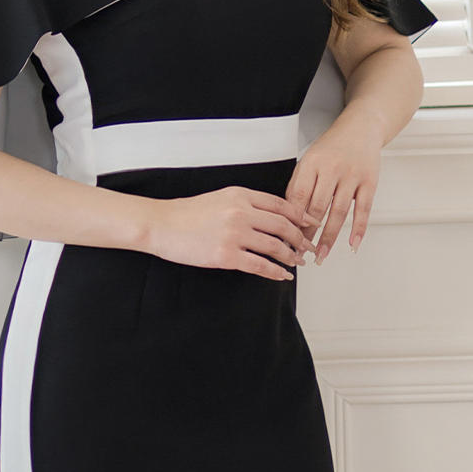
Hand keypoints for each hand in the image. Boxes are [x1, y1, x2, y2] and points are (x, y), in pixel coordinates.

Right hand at [148, 186, 316, 280]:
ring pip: (275, 247)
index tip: (310, 224)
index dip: (299, 216)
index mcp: (241, 195)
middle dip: (301, 239)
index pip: (280, 204)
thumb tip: (270, 216)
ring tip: (297, 262)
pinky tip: (282, 276)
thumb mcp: (220, 197)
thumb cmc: (188, 213)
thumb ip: (245, 203)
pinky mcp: (227, 256)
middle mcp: (241, 212)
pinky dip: (275, 272)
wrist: (162, 224)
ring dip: (291, 256)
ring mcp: (235, 234)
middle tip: (308, 247)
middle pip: (283, 226)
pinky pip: (260, 266)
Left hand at [285, 115, 381, 263]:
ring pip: (339, 212)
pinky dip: (358, 229)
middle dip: (308, 233)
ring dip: (330, 237)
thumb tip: (289, 215)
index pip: (298, 197)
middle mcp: (331, 169)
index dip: (292, 220)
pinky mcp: (370, 182)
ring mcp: (351, 176)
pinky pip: (363, 209)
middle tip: (302, 253)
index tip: (287, 238)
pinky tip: (352, 244)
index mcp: (311, 163)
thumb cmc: (331, 147)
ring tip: (322, 254)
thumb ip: (298, 185)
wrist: (360, 128)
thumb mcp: (308, 159)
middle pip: (317, 207)